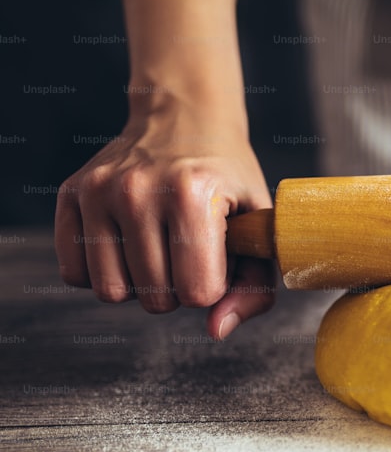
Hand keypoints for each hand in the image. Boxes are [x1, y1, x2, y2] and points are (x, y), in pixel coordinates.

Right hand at [55, 102, 274, 339]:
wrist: (185, 119)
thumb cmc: (228, 182)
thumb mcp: (259, 228)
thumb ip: (254, 288)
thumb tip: (215, 332)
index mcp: (192, 195)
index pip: (198, 293)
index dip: (213, 287)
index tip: (217, 258)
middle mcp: (138, 190)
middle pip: (156, 299)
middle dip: (178, 289)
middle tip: (188, 251)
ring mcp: (99, 190)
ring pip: (112, 292)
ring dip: (140, 285)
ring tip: (159, 250)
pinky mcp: (71, 194)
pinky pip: (74, 274)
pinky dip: (104, 272)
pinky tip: (128, 246)